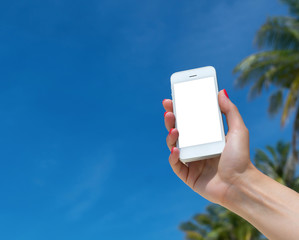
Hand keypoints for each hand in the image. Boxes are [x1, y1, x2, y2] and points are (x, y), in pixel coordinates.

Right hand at [163, 89, 253, 204]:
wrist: (241, 184)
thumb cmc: (241, 158)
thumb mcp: (238, 130)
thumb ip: (230, 111)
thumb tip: (221, 92)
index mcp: (206, 137)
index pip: (189, 121)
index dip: (179, 110)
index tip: (172, 99)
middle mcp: (196, 147)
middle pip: (178, 131)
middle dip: (171, 120)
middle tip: (168, 111)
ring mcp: (191, 161)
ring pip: (173, 146)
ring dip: (170, 136)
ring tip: (174, 130)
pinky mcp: (187, 175)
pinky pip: (175, 164)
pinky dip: (173, 157)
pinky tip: (176, 150)